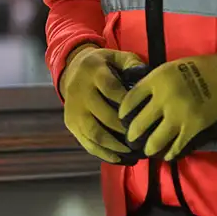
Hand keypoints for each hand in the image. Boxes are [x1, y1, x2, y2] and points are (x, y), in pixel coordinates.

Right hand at [61, 44, 147, 163]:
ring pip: (93, 132)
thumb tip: (146, 77)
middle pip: (103, 114)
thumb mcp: (116, 57)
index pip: (111, 88)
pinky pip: (86, 142)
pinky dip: (102, 153)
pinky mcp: (70, 122)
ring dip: (113, 145)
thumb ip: (132, 63)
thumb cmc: (103, 65)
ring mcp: (73, 108)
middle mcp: (80, 90)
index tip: (144, 114)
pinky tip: (118, 158)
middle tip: (142, 138)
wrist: (72, 68)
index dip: (127, 103)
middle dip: (124, 129)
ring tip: (131, 152)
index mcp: (93, 71)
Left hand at [119, 43, 216, 161]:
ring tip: (146, 150)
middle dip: (133, 134)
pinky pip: (176, 146)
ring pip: (155, 140)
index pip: (131, 98)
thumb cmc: (202, 67)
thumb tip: (142, 98)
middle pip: (139, 123)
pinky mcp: (194, 128)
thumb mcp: (172, 67)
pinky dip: (170, 152)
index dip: (124, 111)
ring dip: (149, 147)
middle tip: (130, 139)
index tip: (122, 118)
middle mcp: (164, 98)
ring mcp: (179, 115)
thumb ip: (156, 82)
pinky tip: (166, 154)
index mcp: (157, 79)